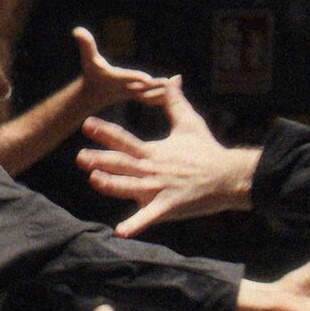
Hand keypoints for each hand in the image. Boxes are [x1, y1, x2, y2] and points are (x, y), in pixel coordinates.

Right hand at [65, 26, 171, 119]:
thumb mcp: (88, 59)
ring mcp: (132, 93)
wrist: (91, 95)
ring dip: (163, 90)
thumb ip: (86, 45)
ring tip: (177, 82)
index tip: (147, 79)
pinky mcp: (137, 95)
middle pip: (143, 87)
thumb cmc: (91, 74)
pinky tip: (174, 91)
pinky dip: (161, 94)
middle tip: (172, 81)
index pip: (127, 78)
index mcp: (116, 79)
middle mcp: (126, 88)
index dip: (136, 78)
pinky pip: (151, 96)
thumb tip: (77, 30)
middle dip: (156, 85)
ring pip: (150, 93)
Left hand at [74, 76, 249, 234]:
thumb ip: (175, 102)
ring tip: (94, 180)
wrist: (230, 176)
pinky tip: (120, 232)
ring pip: (130, 188)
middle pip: (122, 164)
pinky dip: (136, 224)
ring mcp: (159, 189)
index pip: (125, 140)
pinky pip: (149, 217)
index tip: (87, 125)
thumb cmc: (207, 151)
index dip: (105, 132)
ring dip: (112, 185)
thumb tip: (172, 78)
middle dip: (100, 160)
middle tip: (79, 157)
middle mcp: (152, 170)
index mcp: (153, 152)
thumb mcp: (190, 123)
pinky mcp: (168, 207)